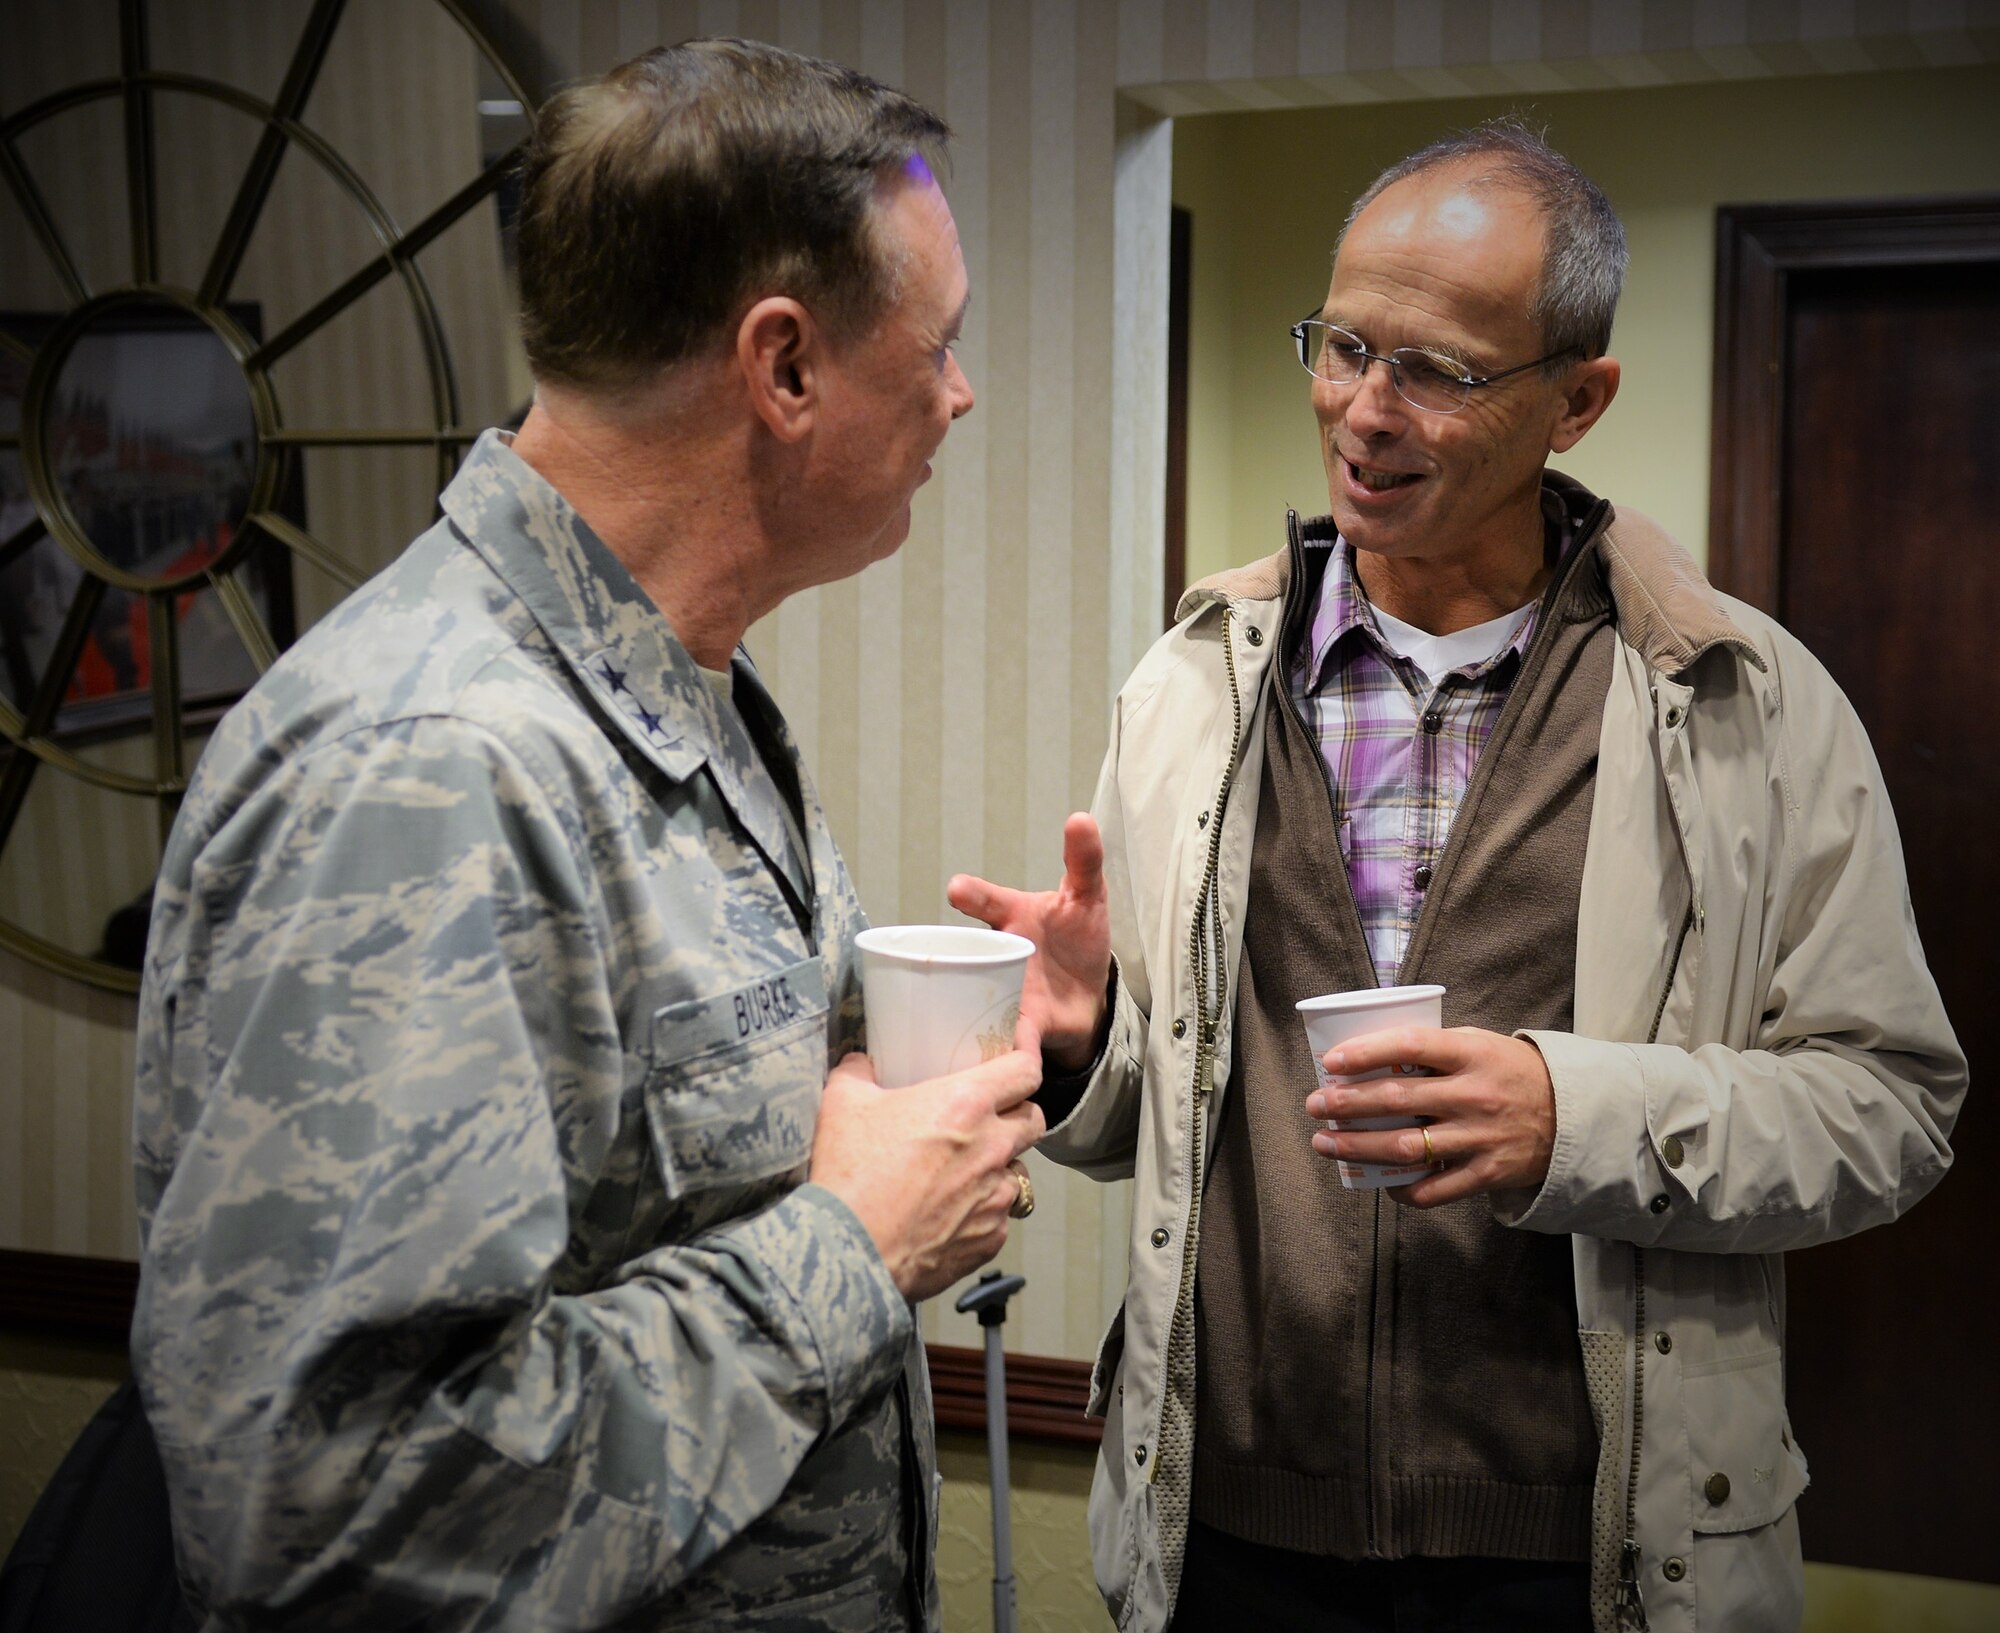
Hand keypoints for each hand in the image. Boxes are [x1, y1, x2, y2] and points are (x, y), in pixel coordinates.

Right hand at [811, 1049, 1045, 1301]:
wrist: (849, 1253)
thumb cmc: (850, 1175)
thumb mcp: (842, 1104)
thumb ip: (857, 1072)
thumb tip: (860, 1063)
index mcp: (966, 1103)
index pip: (1027, 1070)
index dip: (1024, 1061)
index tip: (1013, 1060)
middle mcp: (993, 1147)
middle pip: (1034, 1119)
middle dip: (1016, 1115)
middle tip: (985, 1119)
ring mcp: (997, 1196)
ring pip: (1018, 1171)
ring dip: (997, 1168)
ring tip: (959, 1174)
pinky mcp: (993, 1237)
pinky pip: (999, 1216)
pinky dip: (980, 1211)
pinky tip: (946, 1214)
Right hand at [947, 812, 1110, 1072]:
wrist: (1085, 996)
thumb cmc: (1078, 937)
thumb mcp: (1088, 895)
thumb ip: (1084, 859)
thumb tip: (1080, 818)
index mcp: (1010, 918)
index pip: (988, 901)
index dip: (973, 896)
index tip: (958, 890)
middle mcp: (995, 954)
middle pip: (969, 955)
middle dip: (957, 957)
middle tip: (944, 959)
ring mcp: (1002, 991)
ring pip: (975, 1000)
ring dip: (970, 1007)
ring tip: (969, 1013)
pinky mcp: (1018, 1028)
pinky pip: (1007, 1041)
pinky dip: (1008, 1050)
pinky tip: (1007, 1059)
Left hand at [1304, 1027, 1555, 1207]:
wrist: (1575, 1115)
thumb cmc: (1512, 1072)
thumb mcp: (1480, 1044)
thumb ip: (1434, 1049)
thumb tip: (1372, 1053)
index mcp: (1470, 1053)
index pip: (1409, 1045)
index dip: (1366, 1052)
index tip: (1331, 1061)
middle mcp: (1473, 1095)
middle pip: (1397, 1100)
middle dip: (1347, 1104)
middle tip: (1315, 1105)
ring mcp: (1480, 1137)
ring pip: (1406, 1147)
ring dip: (1358, 1147)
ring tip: (1326, 1143)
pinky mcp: (1487, 1173)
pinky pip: (1435, 1188)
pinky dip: (1402, 1189)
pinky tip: (1379, 1181)